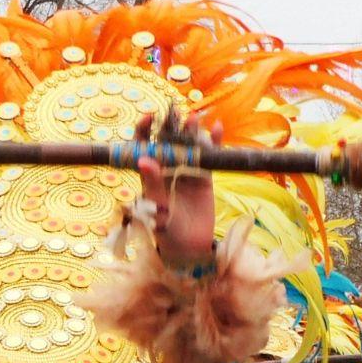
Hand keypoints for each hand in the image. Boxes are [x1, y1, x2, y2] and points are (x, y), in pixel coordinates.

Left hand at [136, 107, 217, 265]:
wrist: (189, 248)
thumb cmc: (166, 231)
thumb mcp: (157, 209)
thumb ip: (152, 184)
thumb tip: (143, 160)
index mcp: (149, 173)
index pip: (143, 146)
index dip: (144, 130)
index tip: (149, 117)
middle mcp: (166, 168)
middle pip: (168, 140)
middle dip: (171, 125)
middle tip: (176, 114)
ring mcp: (186, 170)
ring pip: (188, 144)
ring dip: (192, 131)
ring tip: (194, 120)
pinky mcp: (204, 176)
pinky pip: (209, 156)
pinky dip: (214, 142)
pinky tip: (218, 128)